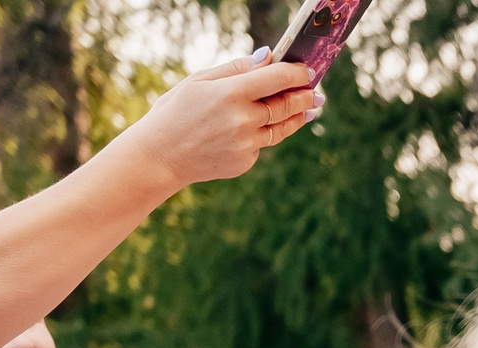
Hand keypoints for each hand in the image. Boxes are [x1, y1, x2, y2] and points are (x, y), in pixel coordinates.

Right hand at [120, 52, 319, 190]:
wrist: (161, 155)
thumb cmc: (176, 111)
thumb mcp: (199, 81)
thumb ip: (235, 69)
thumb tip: (267, 57)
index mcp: (230, 93)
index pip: (277, 78)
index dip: (297, 73)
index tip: (308, 70)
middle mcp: (243, 119)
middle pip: (286, 104)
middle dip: (305, 96)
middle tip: (317, 92)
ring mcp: (247, 143)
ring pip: (282, 127)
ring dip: (298, 116)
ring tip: (310, 108)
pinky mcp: (246, 161)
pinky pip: (263, 143)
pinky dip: (265, 132)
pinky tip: (266, 126)